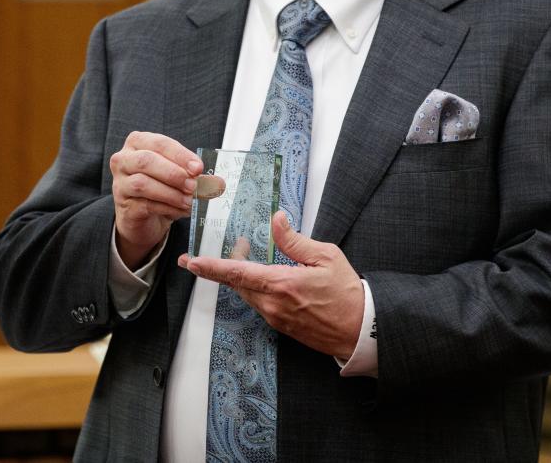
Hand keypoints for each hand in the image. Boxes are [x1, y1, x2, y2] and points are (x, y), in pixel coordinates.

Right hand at [110, 132, 201, 268]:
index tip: (198, 168)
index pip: (160, 143)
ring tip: (189, 200)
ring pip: (142, 184)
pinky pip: (144, 204)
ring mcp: (120, 183)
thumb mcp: (179, 176)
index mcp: (138, 143)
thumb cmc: (160, 187)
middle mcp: (124, 160)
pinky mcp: (123, 205)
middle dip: (173, 173)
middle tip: (193, 185)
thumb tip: (218, 183)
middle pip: (146, 161)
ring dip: (170, 193)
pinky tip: (181, 210)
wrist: (143, 216)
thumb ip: (196, 176)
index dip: (180, 155)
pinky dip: (167, 207)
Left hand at [178, 211, 364, 358]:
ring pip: (247, 294)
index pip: (237, 273)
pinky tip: (266, 278)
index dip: (210, 267)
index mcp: (281, 284)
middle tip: (233, 246)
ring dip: (242, 276)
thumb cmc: (347, 293)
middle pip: (237, 283)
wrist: (359, 330)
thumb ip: (295, 240)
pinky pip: (259, 304)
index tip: (191, 262)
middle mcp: (272, 304)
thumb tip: (276, 220)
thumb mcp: (325, 257)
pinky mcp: (280, 326)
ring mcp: (275, 318)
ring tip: (248, 257)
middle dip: (226, 265)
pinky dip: (255, 288)